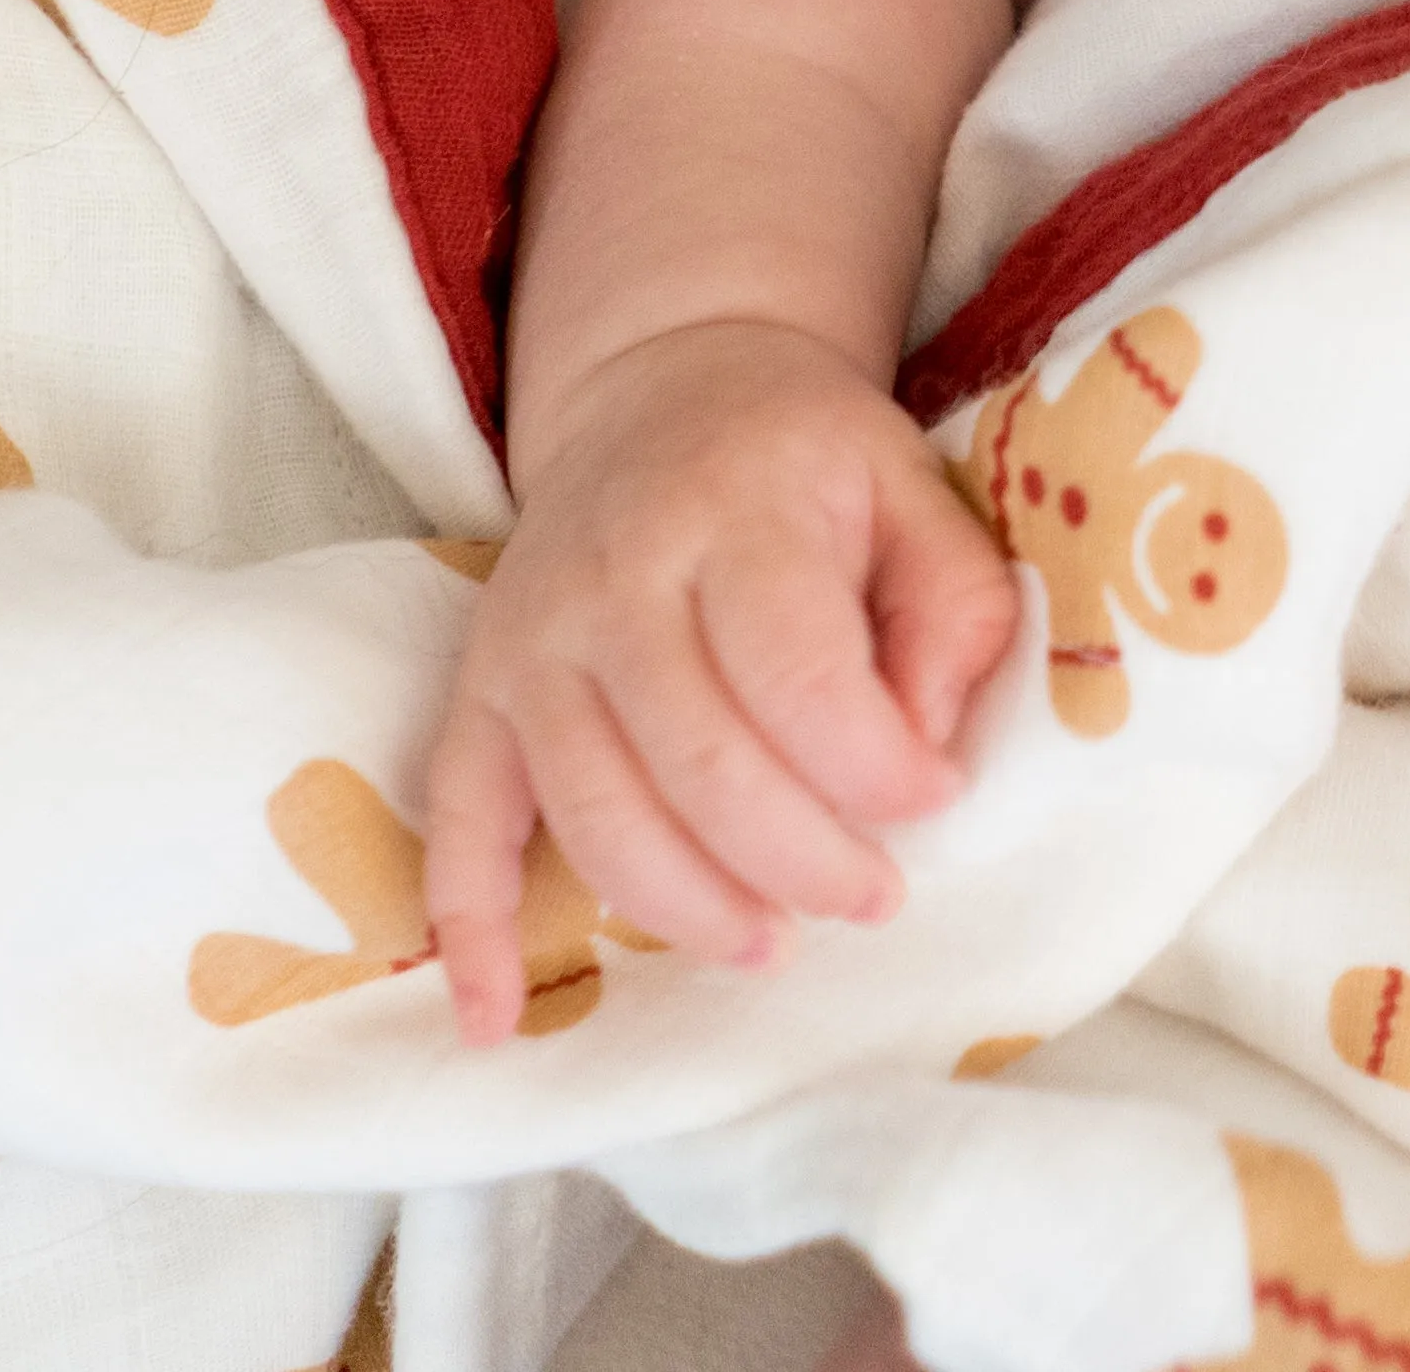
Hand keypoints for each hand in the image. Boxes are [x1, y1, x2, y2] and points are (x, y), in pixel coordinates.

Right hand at [418, 316, 1023, 1042]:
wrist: (661, 392)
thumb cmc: (805, 461)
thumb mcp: (912, 488)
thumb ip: (952, 608)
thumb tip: (927, 747)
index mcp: (734, 515)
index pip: (796, 675)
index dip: (878, 768)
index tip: (939, 798)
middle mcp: (613, 582)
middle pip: (698, 765)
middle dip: (802, 862)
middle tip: (874, 898)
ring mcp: (530, 643)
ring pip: (596, 815)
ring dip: (687, 908)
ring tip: (772, 944)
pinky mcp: (479, 693)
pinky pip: (457, 820)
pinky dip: (467, 928)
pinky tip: (493, 1017)